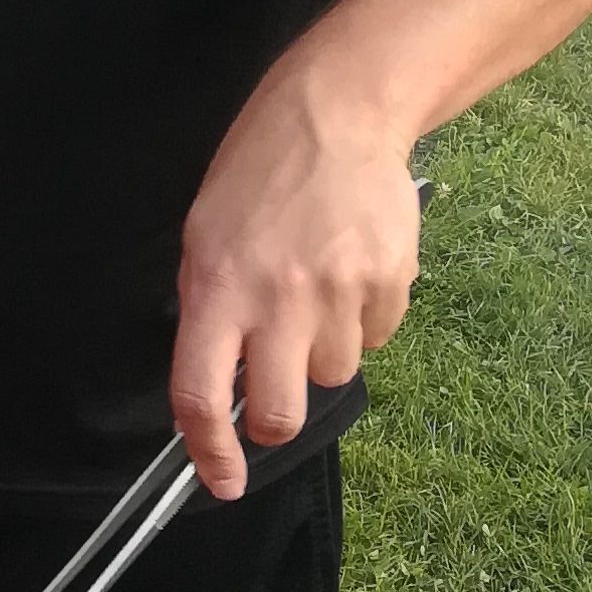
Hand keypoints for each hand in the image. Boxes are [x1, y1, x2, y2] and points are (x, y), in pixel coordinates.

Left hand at [170, 58, 421, 498]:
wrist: (338, 112)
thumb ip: (210, 310)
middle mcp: (278, 298)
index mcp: (217, 287)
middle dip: (274, 419)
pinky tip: (349, 270)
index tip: (221, 480)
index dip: (209, 452)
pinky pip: (375, 338)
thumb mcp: (205, 235)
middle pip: (279, 413)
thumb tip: (218, 384)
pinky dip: (362, 320)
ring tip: (314, 290)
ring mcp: (340, 292)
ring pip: (331, 375)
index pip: (201, 395)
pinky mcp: (390, 283)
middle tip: (274, 392)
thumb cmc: (259, 172)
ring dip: (320, 352)